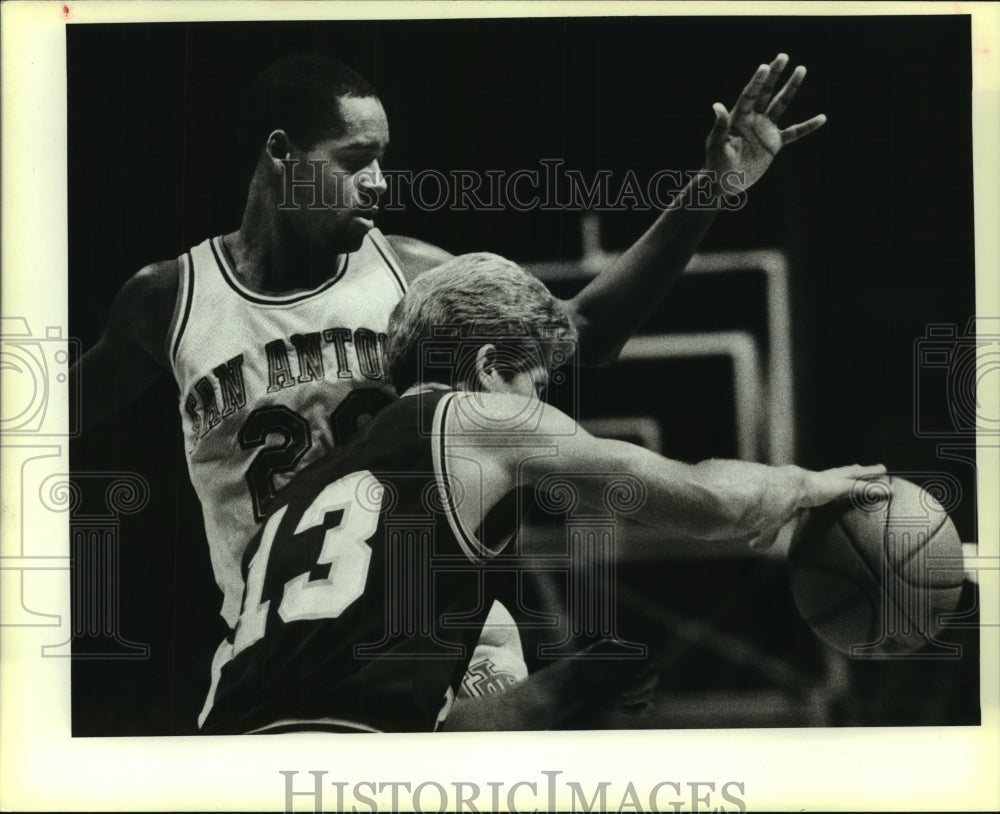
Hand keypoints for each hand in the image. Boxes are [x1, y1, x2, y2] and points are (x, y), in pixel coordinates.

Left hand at [704, 53, 826, 189]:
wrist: (725, 183)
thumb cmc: (716, 164)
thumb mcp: (716, 145)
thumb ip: (720, 126)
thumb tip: (717, 105)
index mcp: (738, 117)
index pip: (749, 94)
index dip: (757, 81)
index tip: (765, 66)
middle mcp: (753, 119)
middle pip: (765, 92)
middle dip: (775, 75)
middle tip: (783, 55)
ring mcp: (765, 129)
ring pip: (780, 104)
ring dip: (791, 88)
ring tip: (802, 68)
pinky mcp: (774, 143)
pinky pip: (794, 133)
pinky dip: (807, 126)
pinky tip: (822, 118)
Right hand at [748, 464, 886, 551]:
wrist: (775, 493)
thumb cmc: (768, 507)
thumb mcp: (768, 524)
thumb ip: (767, 535)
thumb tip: (754, 547)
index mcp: (802, 487)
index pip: (817, 483)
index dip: (826, 482)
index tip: (832, 481)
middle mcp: (818, 479)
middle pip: (839, 473)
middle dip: (851, 470)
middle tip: (863, 468)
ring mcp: (830, 481)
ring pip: (854, 475)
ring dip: (868, 473)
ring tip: (882, 470)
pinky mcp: (839, 486)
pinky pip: (863, 488)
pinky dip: (876, 490)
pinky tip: (889, 490)